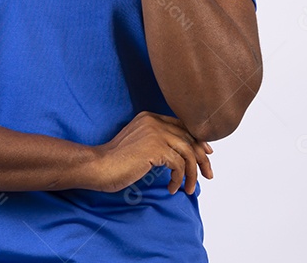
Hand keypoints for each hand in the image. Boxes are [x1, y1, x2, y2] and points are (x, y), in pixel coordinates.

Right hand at [88, 111, 212, 194]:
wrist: (99, 166)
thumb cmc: (116, 161)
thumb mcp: (140, 145)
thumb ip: (158, 142)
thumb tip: (182, 154)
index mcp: (150, 117)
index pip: (183, 126)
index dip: (198, 140)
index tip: (207, 154)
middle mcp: (154, 121)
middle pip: (190, 138)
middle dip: (202, 159)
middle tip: (207, 175)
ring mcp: (155, 133)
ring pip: (188, 152)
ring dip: (192, 173)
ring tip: (189, 188)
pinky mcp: (155, 148)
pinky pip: (179, 165)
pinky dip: (179, 179)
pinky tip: (171, 188)